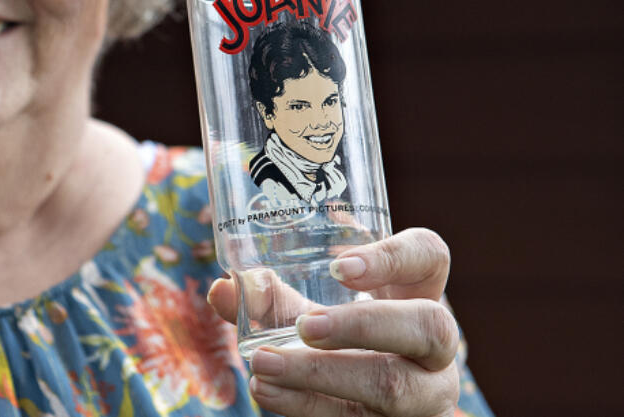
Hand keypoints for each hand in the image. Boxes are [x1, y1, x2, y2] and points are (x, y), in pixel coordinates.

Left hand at [208, 228, 460, 416]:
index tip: (340, 265)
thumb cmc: (339, 339)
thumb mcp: (315, 311)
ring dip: (320, 375)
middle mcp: (434, 347)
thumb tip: (223, 290)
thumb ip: (272, 299)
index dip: (393, 257)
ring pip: (392, 387)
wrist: (366, 402)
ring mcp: (425, 395)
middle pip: (430, 328)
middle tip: (305, 325)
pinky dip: (308, 407)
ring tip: (262, 363)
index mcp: (419, 292)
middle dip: (361, 325)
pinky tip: (269, 392)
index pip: (429, 256)